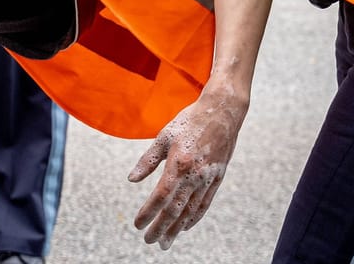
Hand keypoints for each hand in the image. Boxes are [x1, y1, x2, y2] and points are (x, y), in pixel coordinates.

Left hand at [128, 88, 248, 248]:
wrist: (222, 112)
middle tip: (149, 241)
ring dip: (176, 229)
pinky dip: (194, 218)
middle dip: (161, 228)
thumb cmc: (189, 121)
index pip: (160, 196)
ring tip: (165, 242)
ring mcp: (207, 178)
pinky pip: (204, 204)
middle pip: (175, 209)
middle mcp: (194, 175)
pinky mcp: (217, 178)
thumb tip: (131, 179)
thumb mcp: (163, 136)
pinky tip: (185, 227)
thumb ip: (147, 160)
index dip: (148, 212)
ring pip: (190, 211)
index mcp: (178, 163)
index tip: (137, 224)